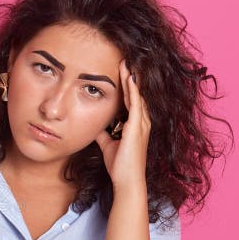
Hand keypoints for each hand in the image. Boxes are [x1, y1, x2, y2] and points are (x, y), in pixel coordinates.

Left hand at [95, 60, 151, 189]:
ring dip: (132, 79)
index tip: (122, 69)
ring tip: (127, 63)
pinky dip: (133, 90)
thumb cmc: (120, 165)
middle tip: (126, 59)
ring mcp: (141, 124)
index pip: (132, 99)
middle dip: (131, 76)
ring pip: (137, 95)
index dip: (128, 84)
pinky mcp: (137, 128)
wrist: (127, 180)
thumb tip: (96, 126)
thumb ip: (104, 134)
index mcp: (136, 124)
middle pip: (137, 93)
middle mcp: (142, 122)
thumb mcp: (108, 144)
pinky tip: (129, 78)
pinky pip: (136, 105)